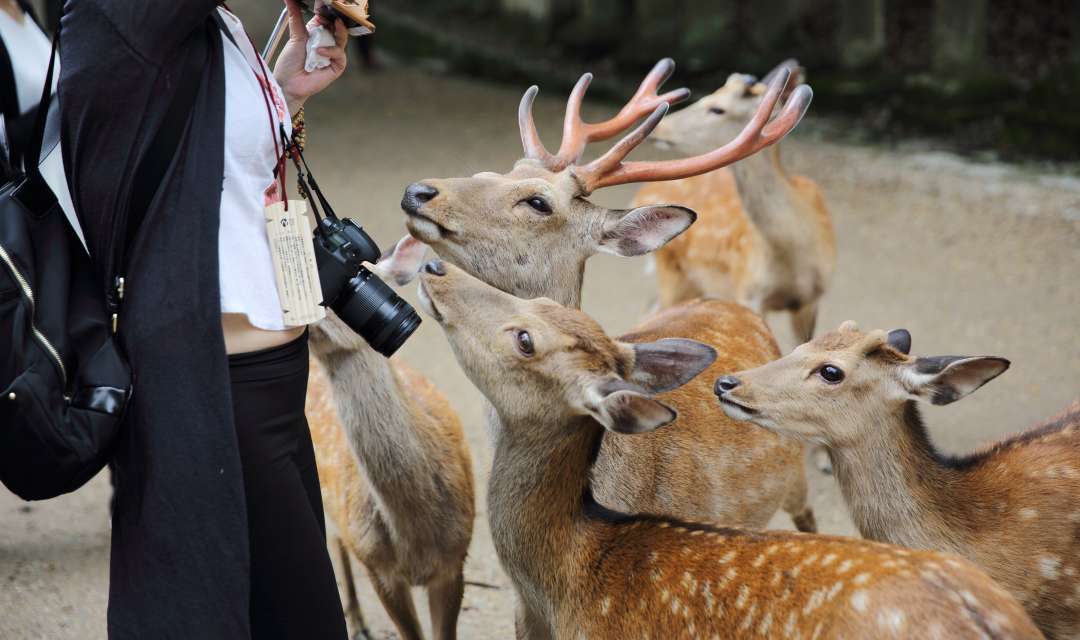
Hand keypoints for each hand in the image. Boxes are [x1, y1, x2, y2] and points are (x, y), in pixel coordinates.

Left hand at [273, 0, 347, 114]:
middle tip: (333, 14)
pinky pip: (340, 54)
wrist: (289, 83)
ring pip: (342, 39)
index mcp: (317, 33)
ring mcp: (333, 54)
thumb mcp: (295, 36)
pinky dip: (331, 51)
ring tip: (331, 27)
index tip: (323, 5)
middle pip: (338, 27)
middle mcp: (326, 42)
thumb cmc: (290, 63)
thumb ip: (295, 16)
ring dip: (337, 32)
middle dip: (337, 20)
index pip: (327, 18)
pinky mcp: (337, 66)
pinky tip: (320, 51)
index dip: (327, 12)